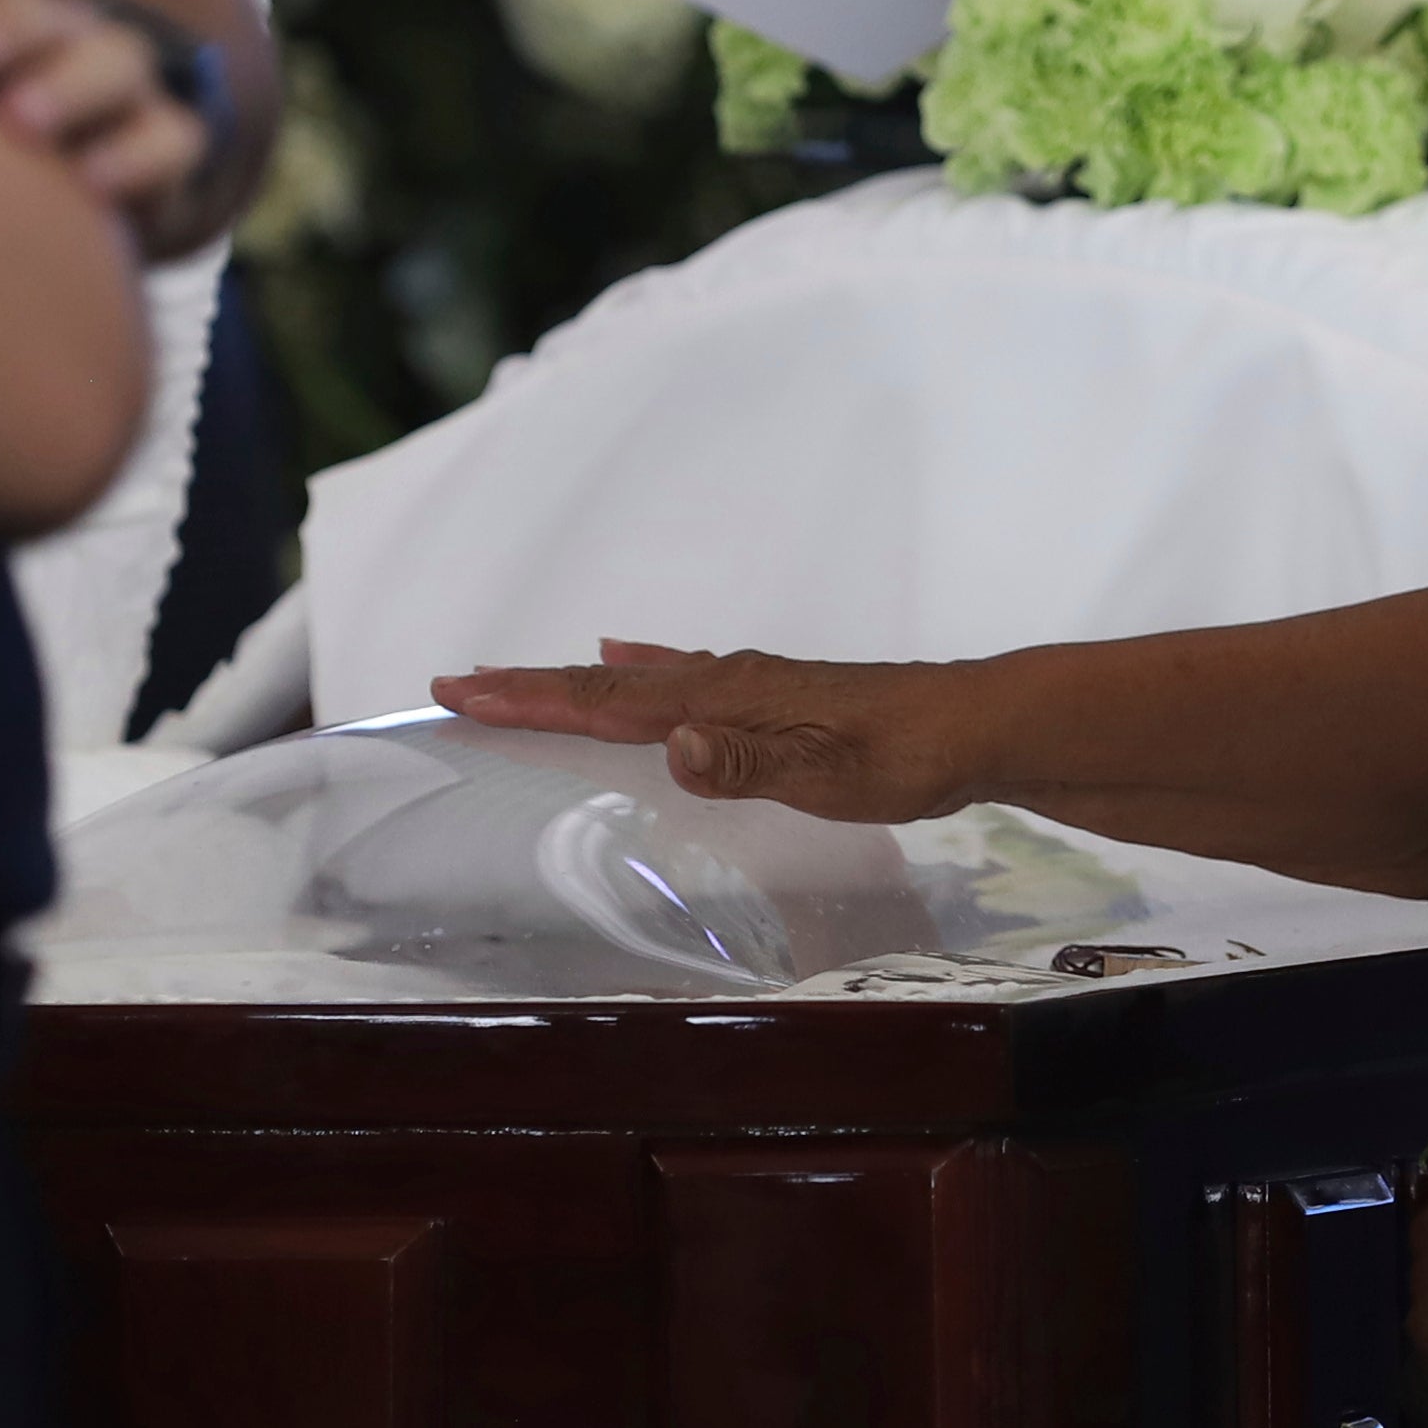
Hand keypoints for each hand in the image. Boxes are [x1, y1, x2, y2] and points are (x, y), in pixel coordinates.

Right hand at [434, 639, 987, 821]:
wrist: (972, 726)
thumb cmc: (902, 756)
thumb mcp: (825, 772)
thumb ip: (745, 762)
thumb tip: (670, 743)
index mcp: (722, 701)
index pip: (609, 702)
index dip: (533, 699)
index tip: (461, 693)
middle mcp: (723, 682)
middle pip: (607, 685)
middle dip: (528, 685)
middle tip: (455, 683)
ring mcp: (746, 685)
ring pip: (637, 680)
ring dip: (571, 681)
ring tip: (516, 679)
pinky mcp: (770, 696)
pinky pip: (681, 674)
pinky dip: (639, 667)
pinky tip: (628, 656)